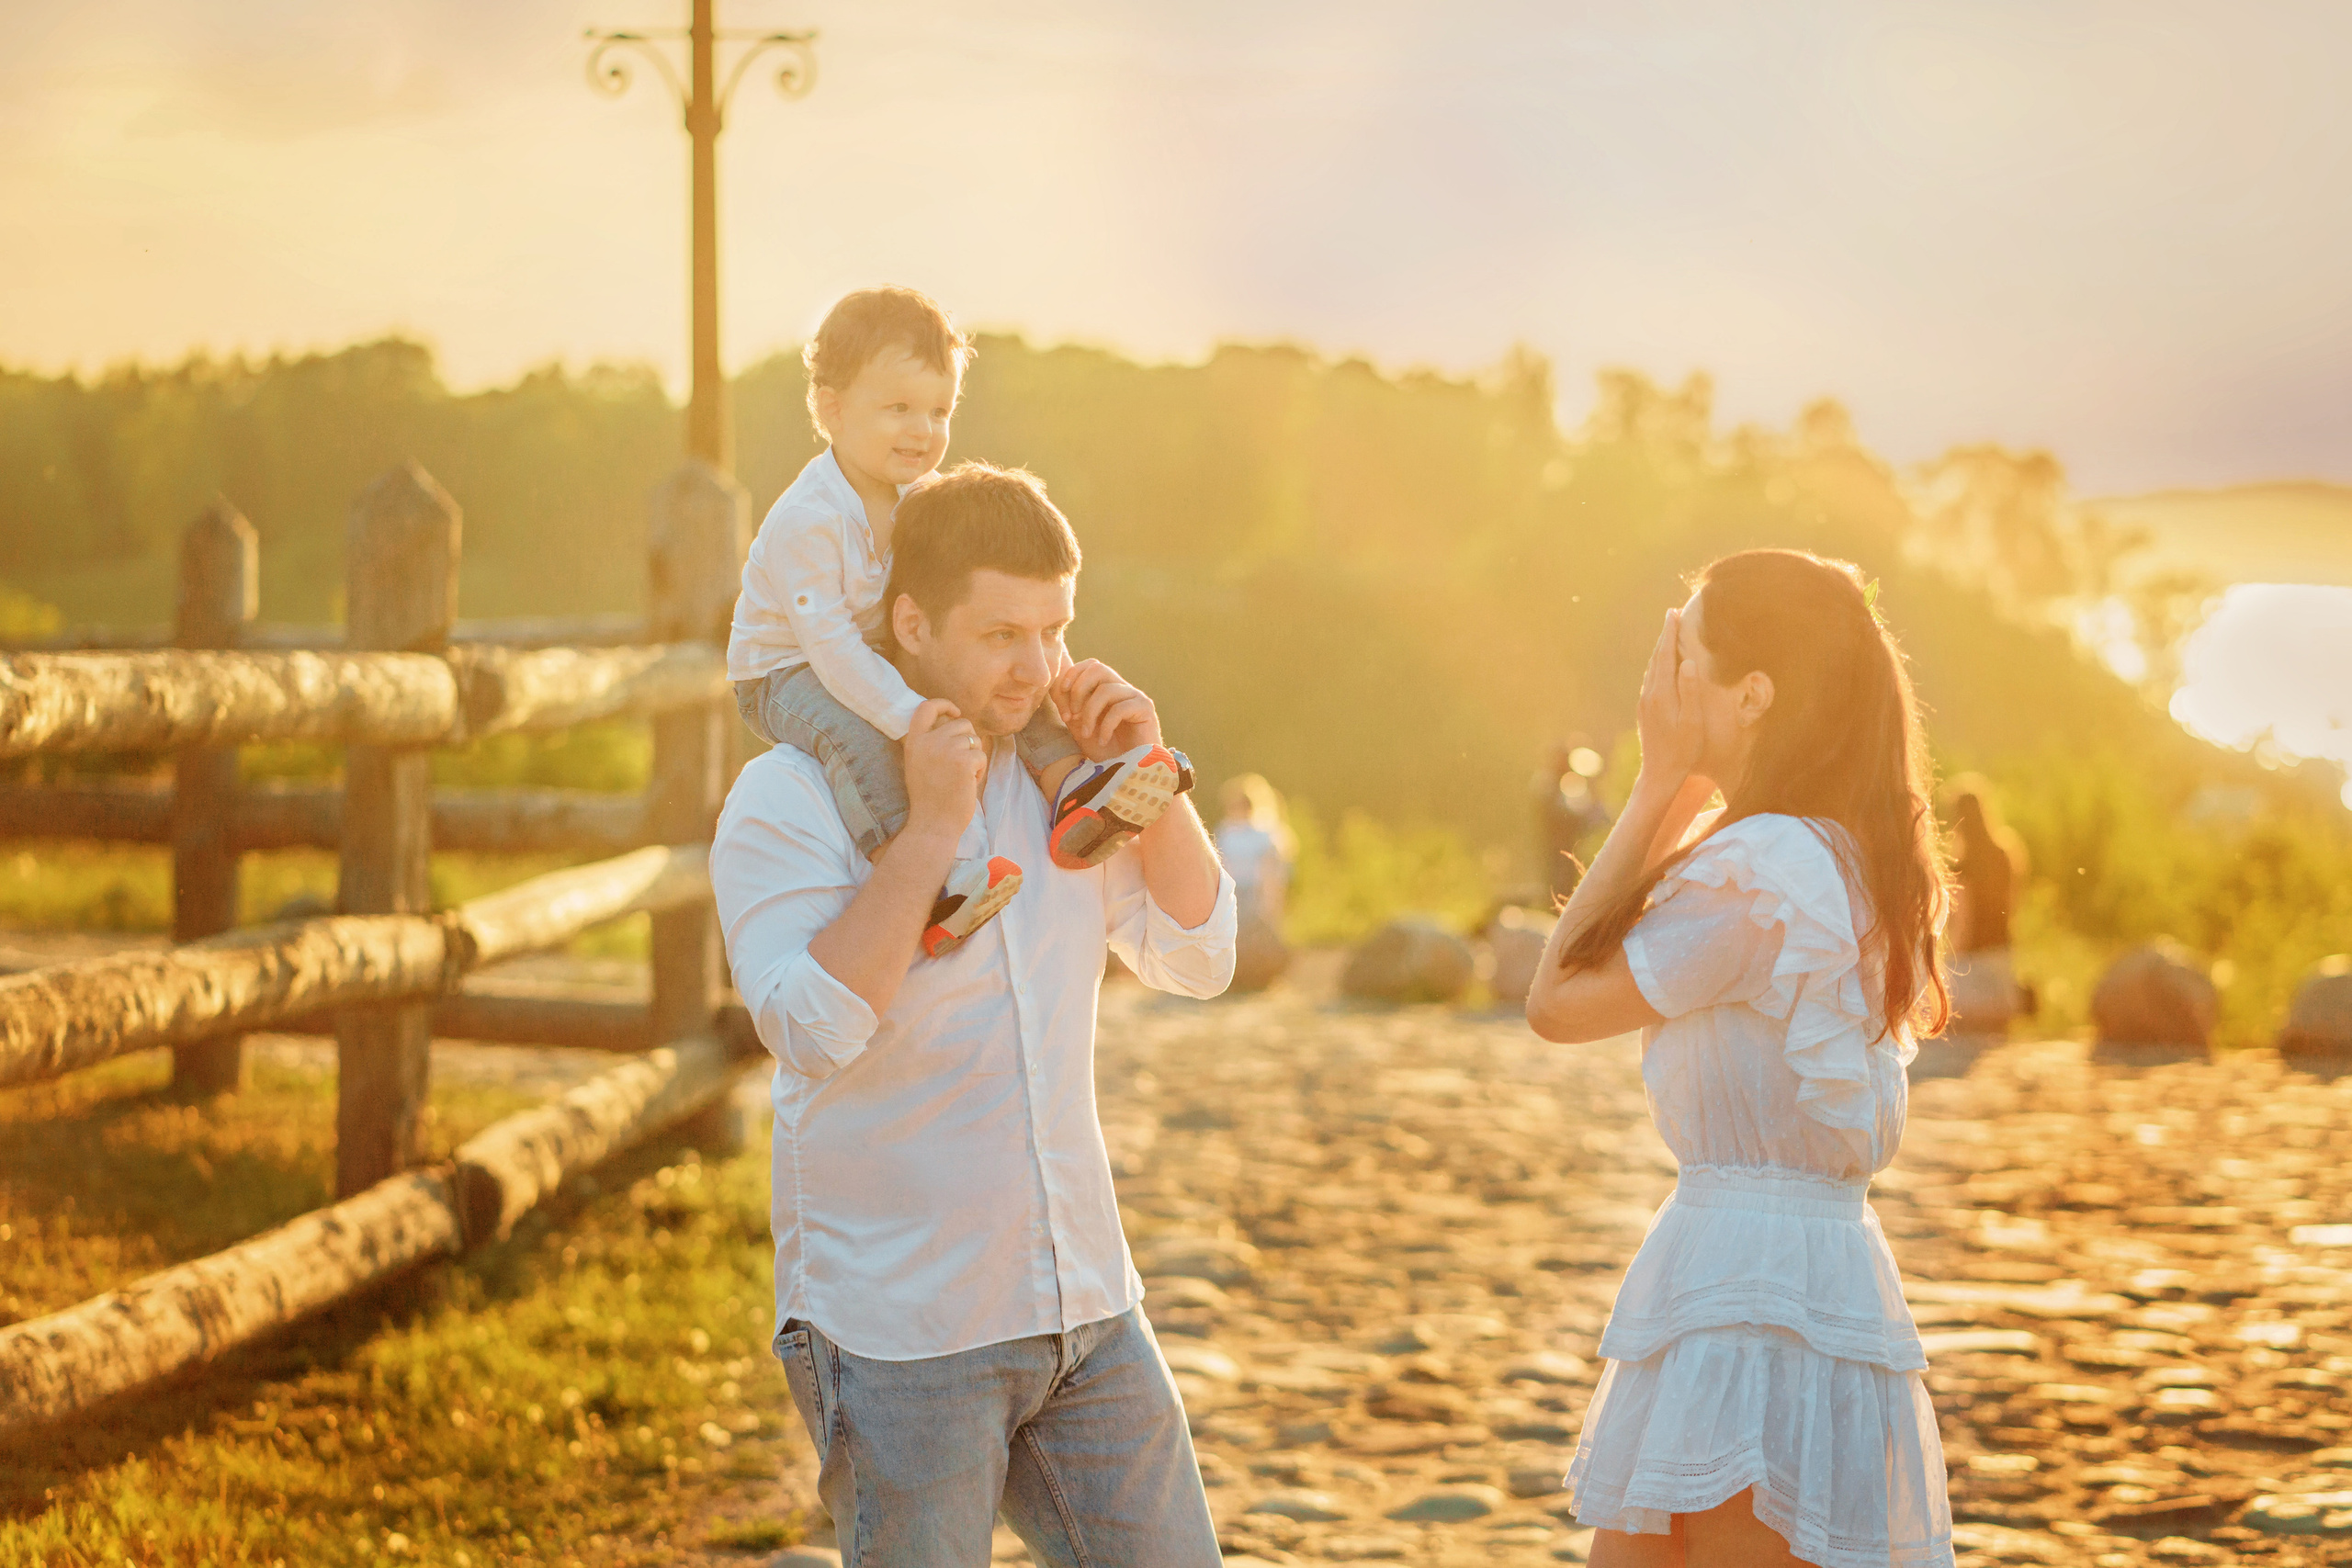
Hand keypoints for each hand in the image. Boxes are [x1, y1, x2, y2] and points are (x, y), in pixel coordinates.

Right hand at [902, 697, 983, 838]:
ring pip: (974, 740)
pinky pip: (981, 756)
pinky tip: (967, 785)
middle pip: (961, 723)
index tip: (955, 712)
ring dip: (975, 757)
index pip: (926, 707)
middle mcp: (928, 741)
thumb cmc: (930, 798)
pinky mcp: (963, 761)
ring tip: (962, 777)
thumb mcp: (919, 764)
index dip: (944, 704)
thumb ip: (931, 742)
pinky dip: (979, 771)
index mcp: (914, 741)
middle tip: (961, 765)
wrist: (932, 824)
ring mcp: (945, 750)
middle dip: (969, 741)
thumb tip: (953, 721)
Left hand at [1051, 659, 1161, 759]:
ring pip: (1106, 689)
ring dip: (1090, 713)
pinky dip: (1106, 726)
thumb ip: (1069, 706)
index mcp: (1108, 689)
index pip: (1090, 665)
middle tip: (1072, 715)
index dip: (1072, 674)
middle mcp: (1123, 689)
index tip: (1061, 694)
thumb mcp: (1080, 726)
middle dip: (1078, 690)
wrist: (1129, 773)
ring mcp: (1135, 697)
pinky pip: (1119, 708)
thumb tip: (1056, 686)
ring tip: (1087, 734)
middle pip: (1098, 668)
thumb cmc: (1106, 751)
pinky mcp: (1145, 709)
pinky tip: (1103, 741)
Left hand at [1635, 608, 1707, 796]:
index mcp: (1662, 694)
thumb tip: (1689, 662)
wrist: (1660, 773)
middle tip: (1672, 615)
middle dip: (1665, 636)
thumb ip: (1690, 691)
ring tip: (1669, 634)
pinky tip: (1664, 664)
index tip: (1674, 614)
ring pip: (1652, 668)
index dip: (1670, 634)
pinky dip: (1658, 664)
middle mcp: (1649, 694)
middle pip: (1657, 658)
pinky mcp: (1645, 710)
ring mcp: (1645, 702)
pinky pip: (1651, 679)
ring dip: (1661, 649)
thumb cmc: (1683, 750)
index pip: (1666, 656)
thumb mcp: (1692, 721)